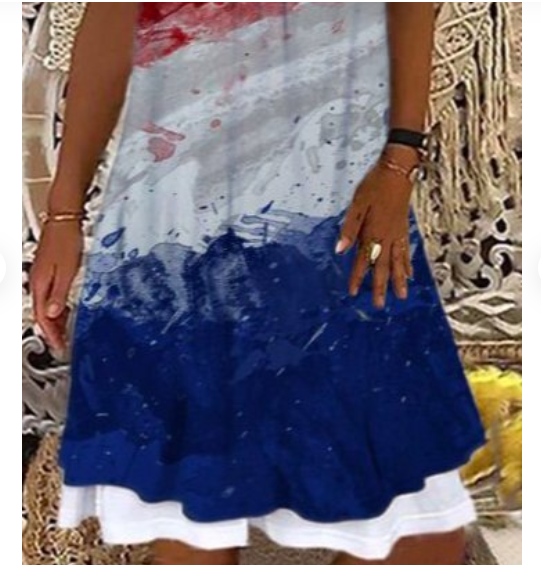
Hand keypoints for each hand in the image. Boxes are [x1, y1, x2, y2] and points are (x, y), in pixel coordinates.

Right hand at [29, 221, 82, 354]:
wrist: (64, 220)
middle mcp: (38, 281)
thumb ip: (59, 294)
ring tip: (64, 333)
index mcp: (40, 284)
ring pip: (46, 306)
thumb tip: (52, 314)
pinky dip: (57, 308)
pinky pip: (51, 296)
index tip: (59, 346)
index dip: (51, 334)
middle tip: (62, 344)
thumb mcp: (67, 271)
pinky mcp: (49, 272)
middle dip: (52, 331)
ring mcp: (43, 277)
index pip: (42, 317)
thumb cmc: (66, 241)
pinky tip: (65, 311)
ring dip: (55, 321)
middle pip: (42, 314)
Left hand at [335, 145, 416, 308]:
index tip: (352, 292)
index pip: (362, 260)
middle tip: (379, 305)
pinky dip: (407, 265)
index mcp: (373, 232)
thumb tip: (339, 249)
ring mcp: (398, 234)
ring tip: (401, 296)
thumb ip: (348, 228)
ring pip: (398, 262)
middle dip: (380, 287)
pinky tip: (408, 274)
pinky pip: (406, 252)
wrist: (398, 170)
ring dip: (398, 280)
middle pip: (382, 267)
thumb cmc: (375, 185)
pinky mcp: (404, 229)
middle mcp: (387, 237)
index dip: (357, 277)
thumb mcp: (356, 204)